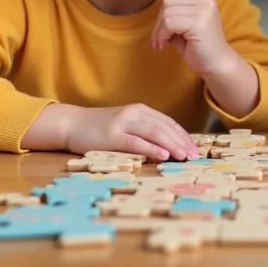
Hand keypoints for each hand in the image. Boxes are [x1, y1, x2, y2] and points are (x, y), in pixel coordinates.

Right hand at [65, 103, 200, 161]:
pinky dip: (152, 149)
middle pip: (165, 127)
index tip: (195, 149)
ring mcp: (122, 123)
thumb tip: (168, 146)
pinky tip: (163, 155)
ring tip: (184, 156)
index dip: (183, 136)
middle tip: (194, 156)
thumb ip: (144, 130)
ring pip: (154, 133)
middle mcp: (134, 113)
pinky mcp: (112, 136)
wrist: (72, 124)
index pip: (168, 122)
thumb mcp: (126, 124)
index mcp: (140, 110)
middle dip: (182, 142)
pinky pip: (136, 142)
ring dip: (172, 145)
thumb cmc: (100, 127)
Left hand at [151, 0, 235, 75]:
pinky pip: (169, 23)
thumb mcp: (187, 21)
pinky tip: (165, 45)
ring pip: (166, 11)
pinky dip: (162, 35)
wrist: (216, 65)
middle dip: (159, 20)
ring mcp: (204, 11)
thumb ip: (177, 7)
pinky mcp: (199, 24)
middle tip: (160, 37)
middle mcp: (206, 1)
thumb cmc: (198, 45)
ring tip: (163, 42)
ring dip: (159, 30)